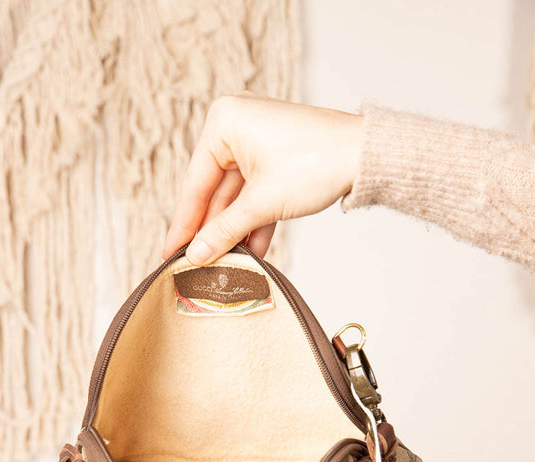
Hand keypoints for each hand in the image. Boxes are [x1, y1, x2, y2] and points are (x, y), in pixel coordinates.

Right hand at [163, 93, 363, 264]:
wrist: (365, 155)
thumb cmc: (316, 163)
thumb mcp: (262, 203)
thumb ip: (224, 231)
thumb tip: (195, 255)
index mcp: (223, 123)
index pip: (194, 185)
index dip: (183, 225)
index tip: (169, 254)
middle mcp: (235, 126)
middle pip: (214, 192)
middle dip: (211, 231)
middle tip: (196, 266)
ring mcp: (255, 142)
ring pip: (236, 198)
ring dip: (234, 232)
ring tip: (223, 266)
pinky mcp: (274, 158)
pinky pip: (255, 195)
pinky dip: (254, 222)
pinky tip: (250, 253)